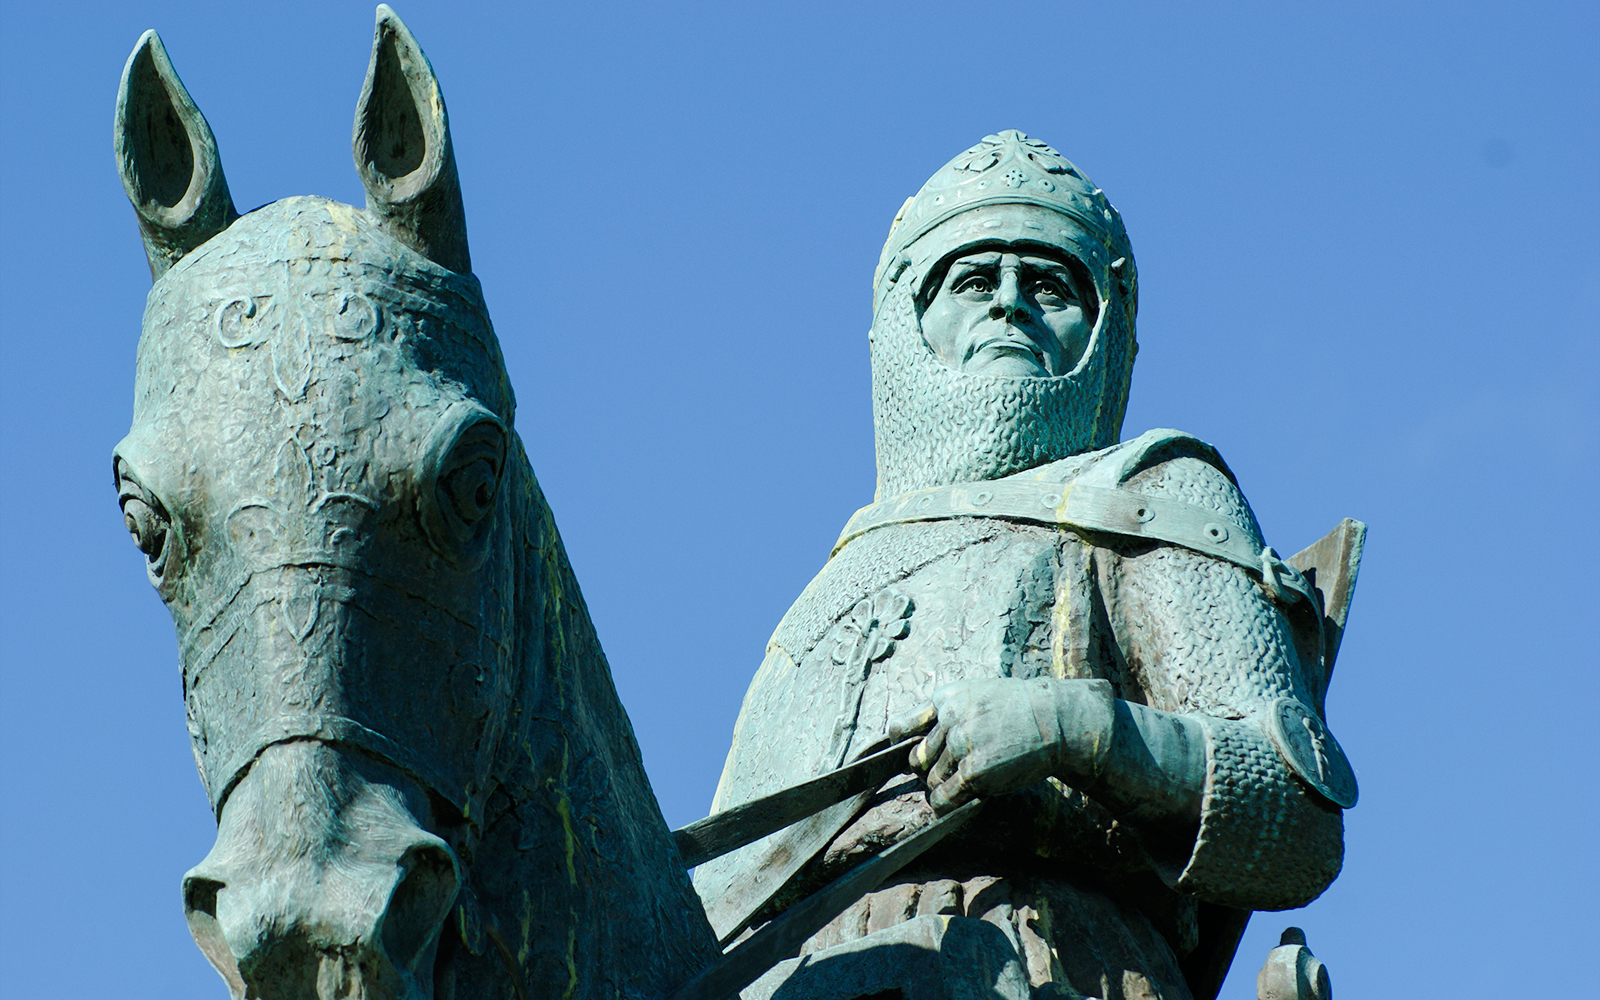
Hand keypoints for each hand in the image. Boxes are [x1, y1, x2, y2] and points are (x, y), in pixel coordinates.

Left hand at [896, 678, 1114, 812]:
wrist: (1055, 720)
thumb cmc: (1019, 710)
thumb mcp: (979, 694)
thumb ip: (949, 712)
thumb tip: (914, 741)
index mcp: (945, 699)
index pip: (904, 728)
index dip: (906, 745)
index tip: (915, 757)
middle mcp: (949, 719)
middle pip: (919, 758)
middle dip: (930, 769)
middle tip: (951, 773)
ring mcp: (960, 745)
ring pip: (932, 779)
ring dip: (944, 786)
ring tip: (967, 783)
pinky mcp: (974, 771)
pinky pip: (944, 796)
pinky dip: (944, 804)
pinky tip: (953, 804)